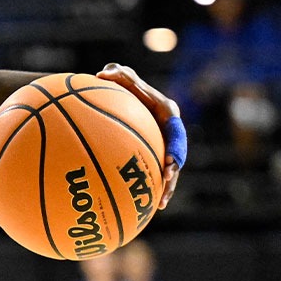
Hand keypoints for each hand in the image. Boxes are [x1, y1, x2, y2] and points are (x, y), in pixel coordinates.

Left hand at [96, 63, 183, 207]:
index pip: (175, 131)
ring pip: (168, 168)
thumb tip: (103, 74)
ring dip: (166, 186)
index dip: (176, 147)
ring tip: (159, 203)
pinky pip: (153, 171)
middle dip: (174, 171)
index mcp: (166, 111)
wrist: (121, 96)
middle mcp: (168, 129)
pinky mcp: (153, 152)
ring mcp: (161, 143)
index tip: (170, 162)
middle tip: (167, 182)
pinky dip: (149, 187)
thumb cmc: (121, 84)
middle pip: (177, 154)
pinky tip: (141, 207)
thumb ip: (117, 73)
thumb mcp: (121, 76)